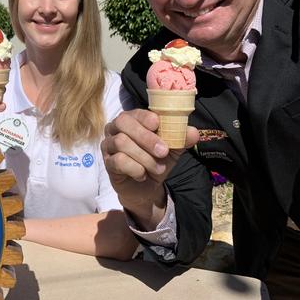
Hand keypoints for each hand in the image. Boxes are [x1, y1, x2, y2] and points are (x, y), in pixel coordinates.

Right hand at [101, 109, 198, 229]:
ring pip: (121, 142)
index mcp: (132, 120)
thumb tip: (192, 132)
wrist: (145, 187)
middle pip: (123, 123)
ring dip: (144, 157)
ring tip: (157, 168)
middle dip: (146, 137)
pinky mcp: (107, 162)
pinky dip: (135, 168)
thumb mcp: (172, 150)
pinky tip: (142, 175)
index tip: (158, 125)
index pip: (135, 112)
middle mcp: (116, 128)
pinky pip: (118, 160)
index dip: (145, 117)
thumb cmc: (156, 161)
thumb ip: (180, 139)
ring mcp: (108, 145)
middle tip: (163, 151)